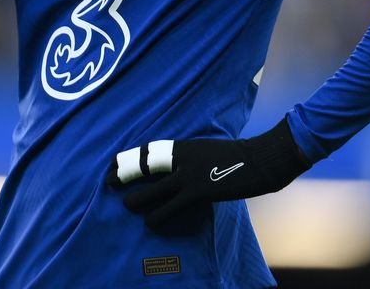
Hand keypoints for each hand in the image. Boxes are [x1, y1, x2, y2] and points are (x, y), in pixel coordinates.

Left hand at [106, 119, 309, 227]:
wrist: (262, 158)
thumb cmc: (240, 156)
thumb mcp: (209, 150)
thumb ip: (191, 158)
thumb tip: (178, 169)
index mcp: (184, 145)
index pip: (148, 149)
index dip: (128, 157)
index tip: (112, 163)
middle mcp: (181, 157)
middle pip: (143, 165)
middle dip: (122, 174)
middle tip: (107, 182)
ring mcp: (189, 174)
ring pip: (152, 189)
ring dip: (136, 199)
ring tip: (126, 205)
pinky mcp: (199, 191)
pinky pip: (170, 207)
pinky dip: (158, 216)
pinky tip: (150, 223)